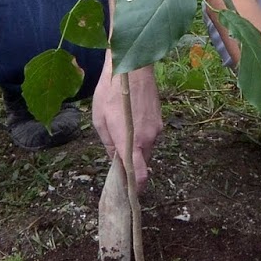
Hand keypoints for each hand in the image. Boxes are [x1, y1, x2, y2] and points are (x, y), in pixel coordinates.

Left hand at [91, 61, 161, 192]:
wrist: (132, 67)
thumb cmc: (111, 92)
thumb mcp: (100, 121)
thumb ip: (109, 144)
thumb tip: (115, 159)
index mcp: (131, 142)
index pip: (139, 174)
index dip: (136, 187)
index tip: (130, 193)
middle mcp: (148, 139)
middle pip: (142, 163)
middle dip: (132, 164)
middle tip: (116, 156)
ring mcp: (157, 128)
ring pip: (147, 149)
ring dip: (136, 148)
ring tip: (121, 131)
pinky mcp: (160, 119)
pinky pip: (151, 136)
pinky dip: (142, 136)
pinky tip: (130, 121)